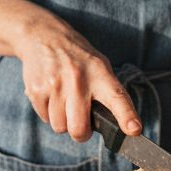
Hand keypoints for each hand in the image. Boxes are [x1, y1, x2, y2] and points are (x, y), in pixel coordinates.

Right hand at [13, 18, 140, 142]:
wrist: (43, 36)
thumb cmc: (77, 57)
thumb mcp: (99, 65)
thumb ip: (107, 92)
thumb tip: (115, 125)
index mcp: (100, 73)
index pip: (117, 98)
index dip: (127, 116)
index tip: (134, 130)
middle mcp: (78, 79)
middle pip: (79, 129)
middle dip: (81, 133)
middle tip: (81, 124)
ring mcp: (55, 85)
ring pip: (60, 127)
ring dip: (63, 121)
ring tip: (64, 101)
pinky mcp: (36, 90)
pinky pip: (45, 119)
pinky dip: (49, 113)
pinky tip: (51, 95)